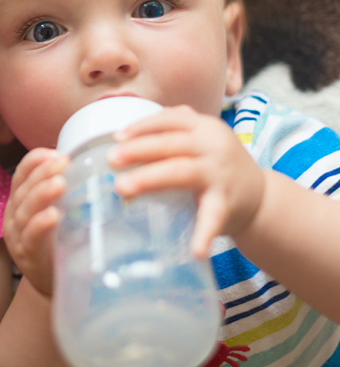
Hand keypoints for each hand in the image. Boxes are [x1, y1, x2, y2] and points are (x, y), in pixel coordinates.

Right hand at [4, 148, 67, 295]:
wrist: (54, 283)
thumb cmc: (59, 241)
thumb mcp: (59, 211)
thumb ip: (66, 191)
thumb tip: (94, 163)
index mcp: (20, 201)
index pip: (21, 174)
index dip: (35, 161)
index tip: (56, 153)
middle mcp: (14, 216)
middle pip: (23, 188)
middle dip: (42, 172)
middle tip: (62, 162)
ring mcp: (18, 237)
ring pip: (25, 211)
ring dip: (42, 194)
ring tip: (59, 183)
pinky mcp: (28, 257)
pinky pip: (31, 237)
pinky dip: (41, 225)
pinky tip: (53, 215)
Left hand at [108, 105, 264, 257]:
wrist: (261, 197)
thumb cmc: (217, 166)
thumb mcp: (201, 140)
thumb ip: (171, 131)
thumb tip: (121, 137)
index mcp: (204, 127)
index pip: (169, 120)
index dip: (142, 126)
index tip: (116, 138)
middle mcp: (214, 146)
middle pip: (171, 144)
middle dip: (138, 150)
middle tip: (111, 160)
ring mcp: (220, 174)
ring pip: (181, 171)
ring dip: (150, 178)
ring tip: (123, 188)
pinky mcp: (227, 203)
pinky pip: (212, 217)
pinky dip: (203, 234)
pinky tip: (194, 251)